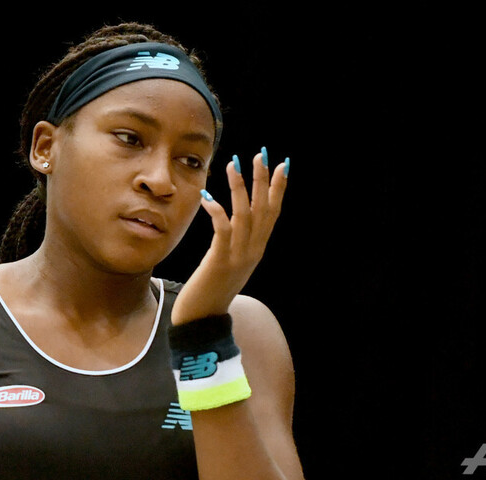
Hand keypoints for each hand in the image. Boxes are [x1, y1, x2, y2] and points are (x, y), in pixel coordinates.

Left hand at [171, 148, 288, 324]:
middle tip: (261, 154)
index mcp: (257, 249)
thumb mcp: (231, 261)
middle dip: (263, 180)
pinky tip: (209, 197)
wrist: (203, 318)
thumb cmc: (212, 288)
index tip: (282, 164)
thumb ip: (236, 241)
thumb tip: (233, 218)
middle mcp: (253, 250)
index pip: (273, 213)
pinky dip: (217, 212)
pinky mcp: (220, 262)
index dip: (279, 188)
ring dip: (240, 188)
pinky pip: (223, 231)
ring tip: (234, 163)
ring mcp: (239, 256)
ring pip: (245, 216)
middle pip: (263, 209)